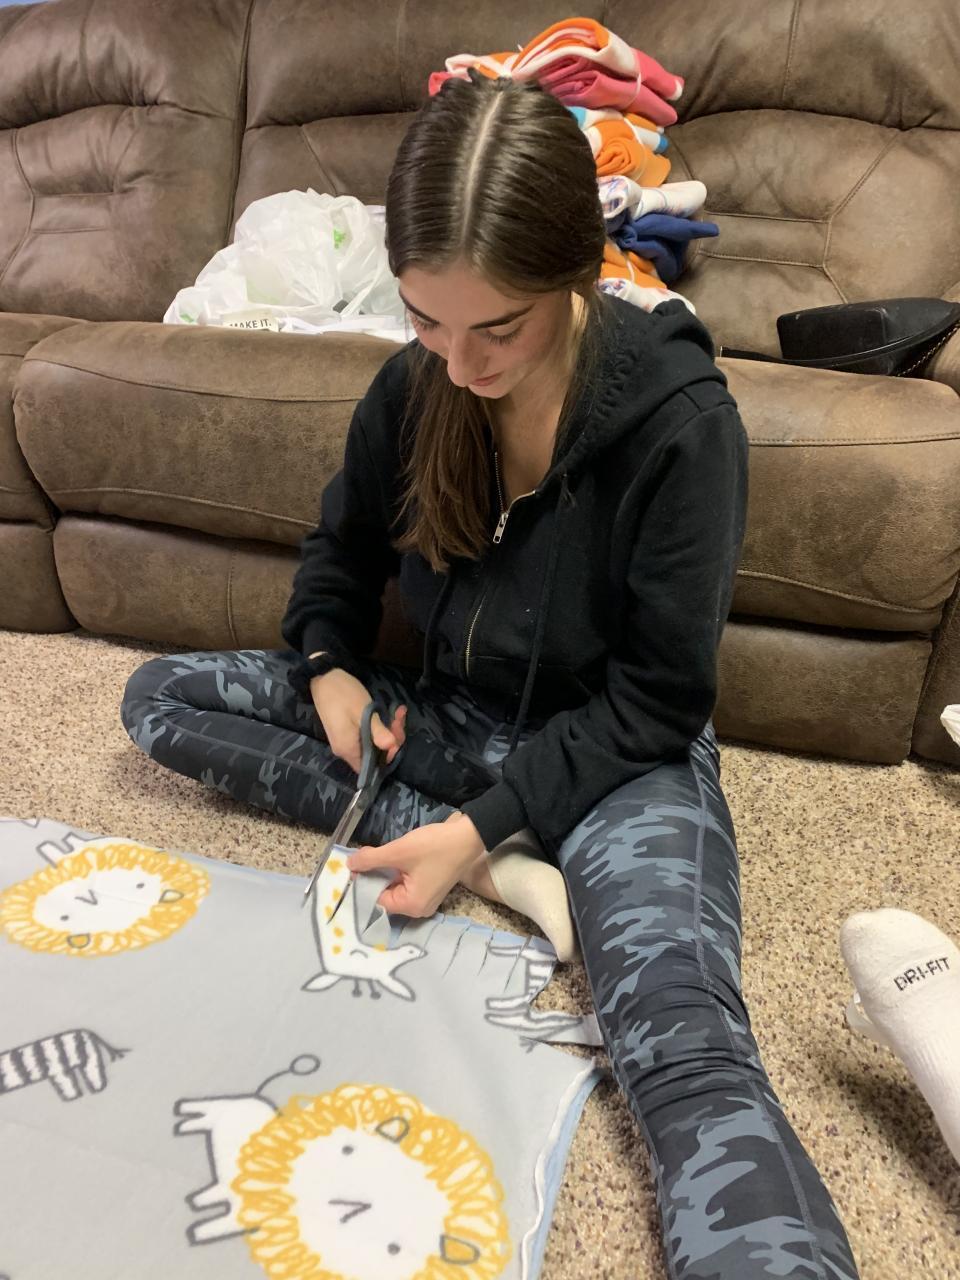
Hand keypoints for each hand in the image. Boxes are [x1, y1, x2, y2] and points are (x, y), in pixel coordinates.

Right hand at [310, 668, 406, 773]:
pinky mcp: (349, 731)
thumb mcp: (363, 711)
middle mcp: (346, 750)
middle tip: (399, 717)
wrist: (323, 678)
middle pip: (375, 754)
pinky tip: (392, 711)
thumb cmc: (342, 694)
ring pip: (374, 743)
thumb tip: (392, 747)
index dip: (386, 757)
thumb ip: (377, 731)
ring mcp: (346, 741)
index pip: (371, 767)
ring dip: (388, 729)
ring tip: (399, 711)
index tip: (396, 738)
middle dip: (392, 738)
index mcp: (348, 749)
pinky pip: (368, 735)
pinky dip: (380, 725)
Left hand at [346, 812, 485, 916]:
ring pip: (394, 887)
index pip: (376, 900)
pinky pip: (405, 882)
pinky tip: (390, 856)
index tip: (351, 866)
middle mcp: (418, 909)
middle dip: (373, 876)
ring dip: (384, 872)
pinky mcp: (429, 887)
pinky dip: (396, 871)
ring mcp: (426, 899)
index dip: (362, 882)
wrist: (468, 835)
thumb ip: (371, 860)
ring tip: (371, 854)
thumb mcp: (399, 852)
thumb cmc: (435, 847)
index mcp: (411, 906)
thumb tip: (348, 865)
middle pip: (385, 895)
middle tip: (360, 857)